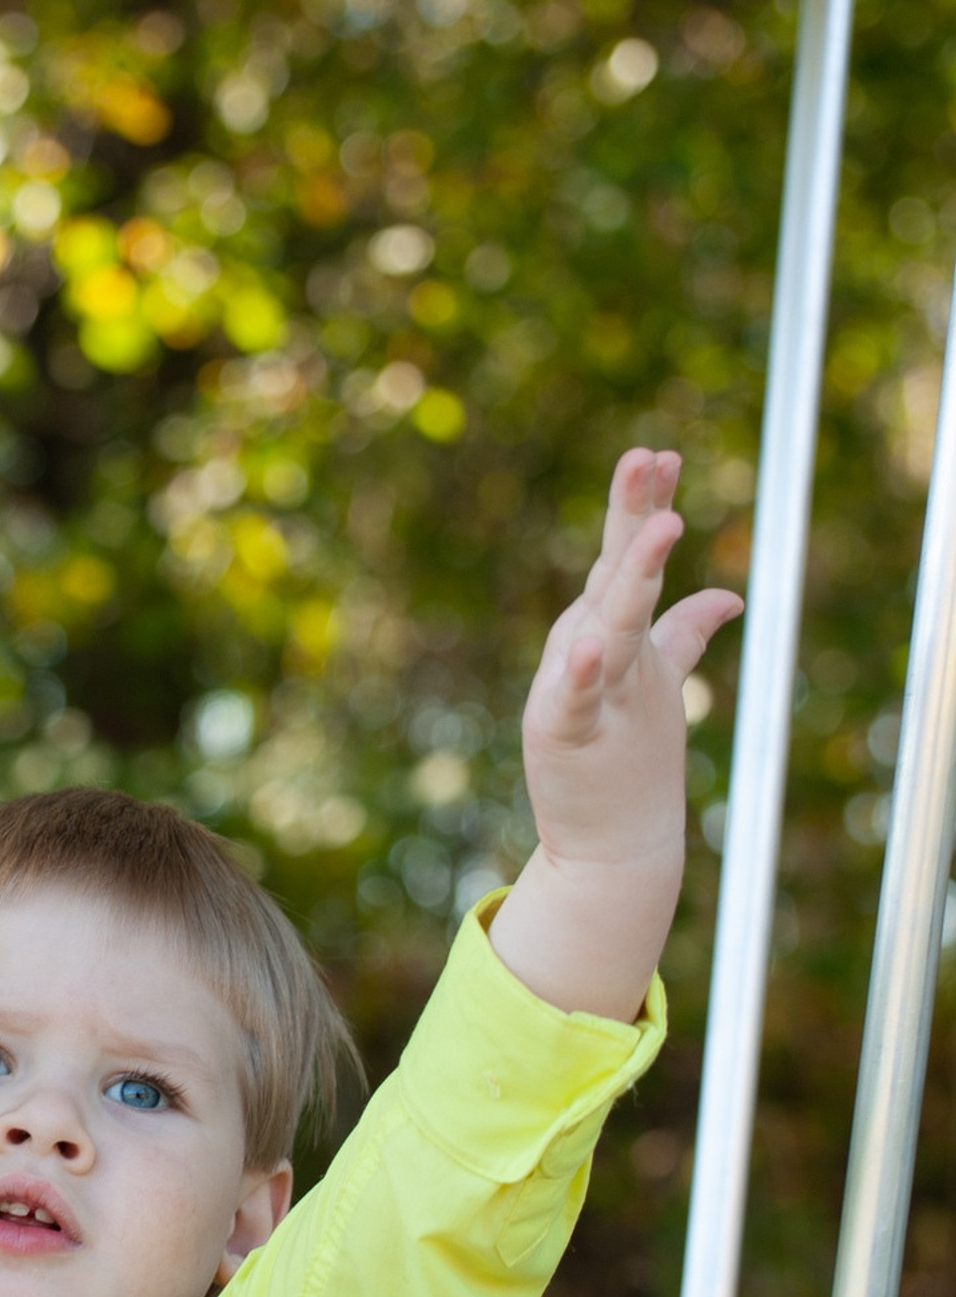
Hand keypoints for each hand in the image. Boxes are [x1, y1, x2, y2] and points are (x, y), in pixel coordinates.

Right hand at [487, 449, 742, 1019]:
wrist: (606, 843)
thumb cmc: (623, 759)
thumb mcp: (656, 683)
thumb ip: (684, 634)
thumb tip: (730, 595)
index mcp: (612, 632)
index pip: (630, 557)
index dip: (645, 507)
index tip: (662, 452)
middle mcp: (593, 650)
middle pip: (614, 572)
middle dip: (632, 515)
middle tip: (648, 456)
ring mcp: (578, 689)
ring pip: (608, 624)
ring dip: (630, 576)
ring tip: (663, 528)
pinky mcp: (565, 734)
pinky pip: (578, 697)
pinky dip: (582, 674)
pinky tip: (591, 649)